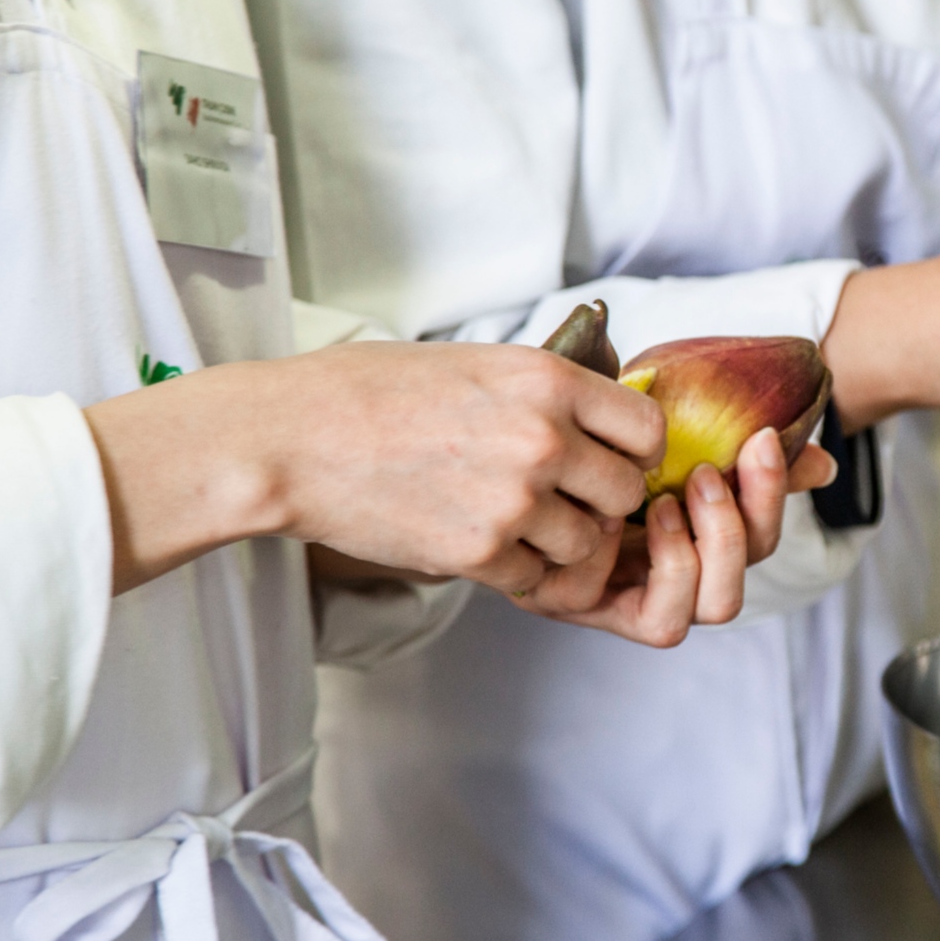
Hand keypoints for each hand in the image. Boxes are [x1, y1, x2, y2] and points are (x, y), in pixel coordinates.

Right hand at [87, 340, 662, 595]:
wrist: (291, 438)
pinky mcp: (477, 551)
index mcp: (549, 381)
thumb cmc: (373, 391)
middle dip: (599, 503)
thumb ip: (545, 392)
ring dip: (556, 543)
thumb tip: (602, 417)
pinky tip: (477, 541)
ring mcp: (513, 498)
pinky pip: (533, 577)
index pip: (648, 430)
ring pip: (585, 545)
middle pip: (625, 494)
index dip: (634, 452)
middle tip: (559, 500)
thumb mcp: (477, 363)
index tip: (609, 460)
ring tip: (511, 521)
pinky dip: (512, 570)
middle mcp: (543, 438)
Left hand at [512, 428, 835, 644]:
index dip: (772, 497)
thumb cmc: (574, 438)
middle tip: (708, 473)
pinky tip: (631, 517)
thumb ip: (732, 446)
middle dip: (739, 531)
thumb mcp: (656, 434)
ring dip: (704, 553)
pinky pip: (650, 619)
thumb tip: (822, 465)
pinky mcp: (581, 606)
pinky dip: (659, 567)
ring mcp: (622, 601)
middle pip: (735, 592)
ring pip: (702, 615)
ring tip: (669, 498)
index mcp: (684, 540)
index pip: (758, 540)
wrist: (491, 439)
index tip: (759, 439)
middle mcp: (659, 581)